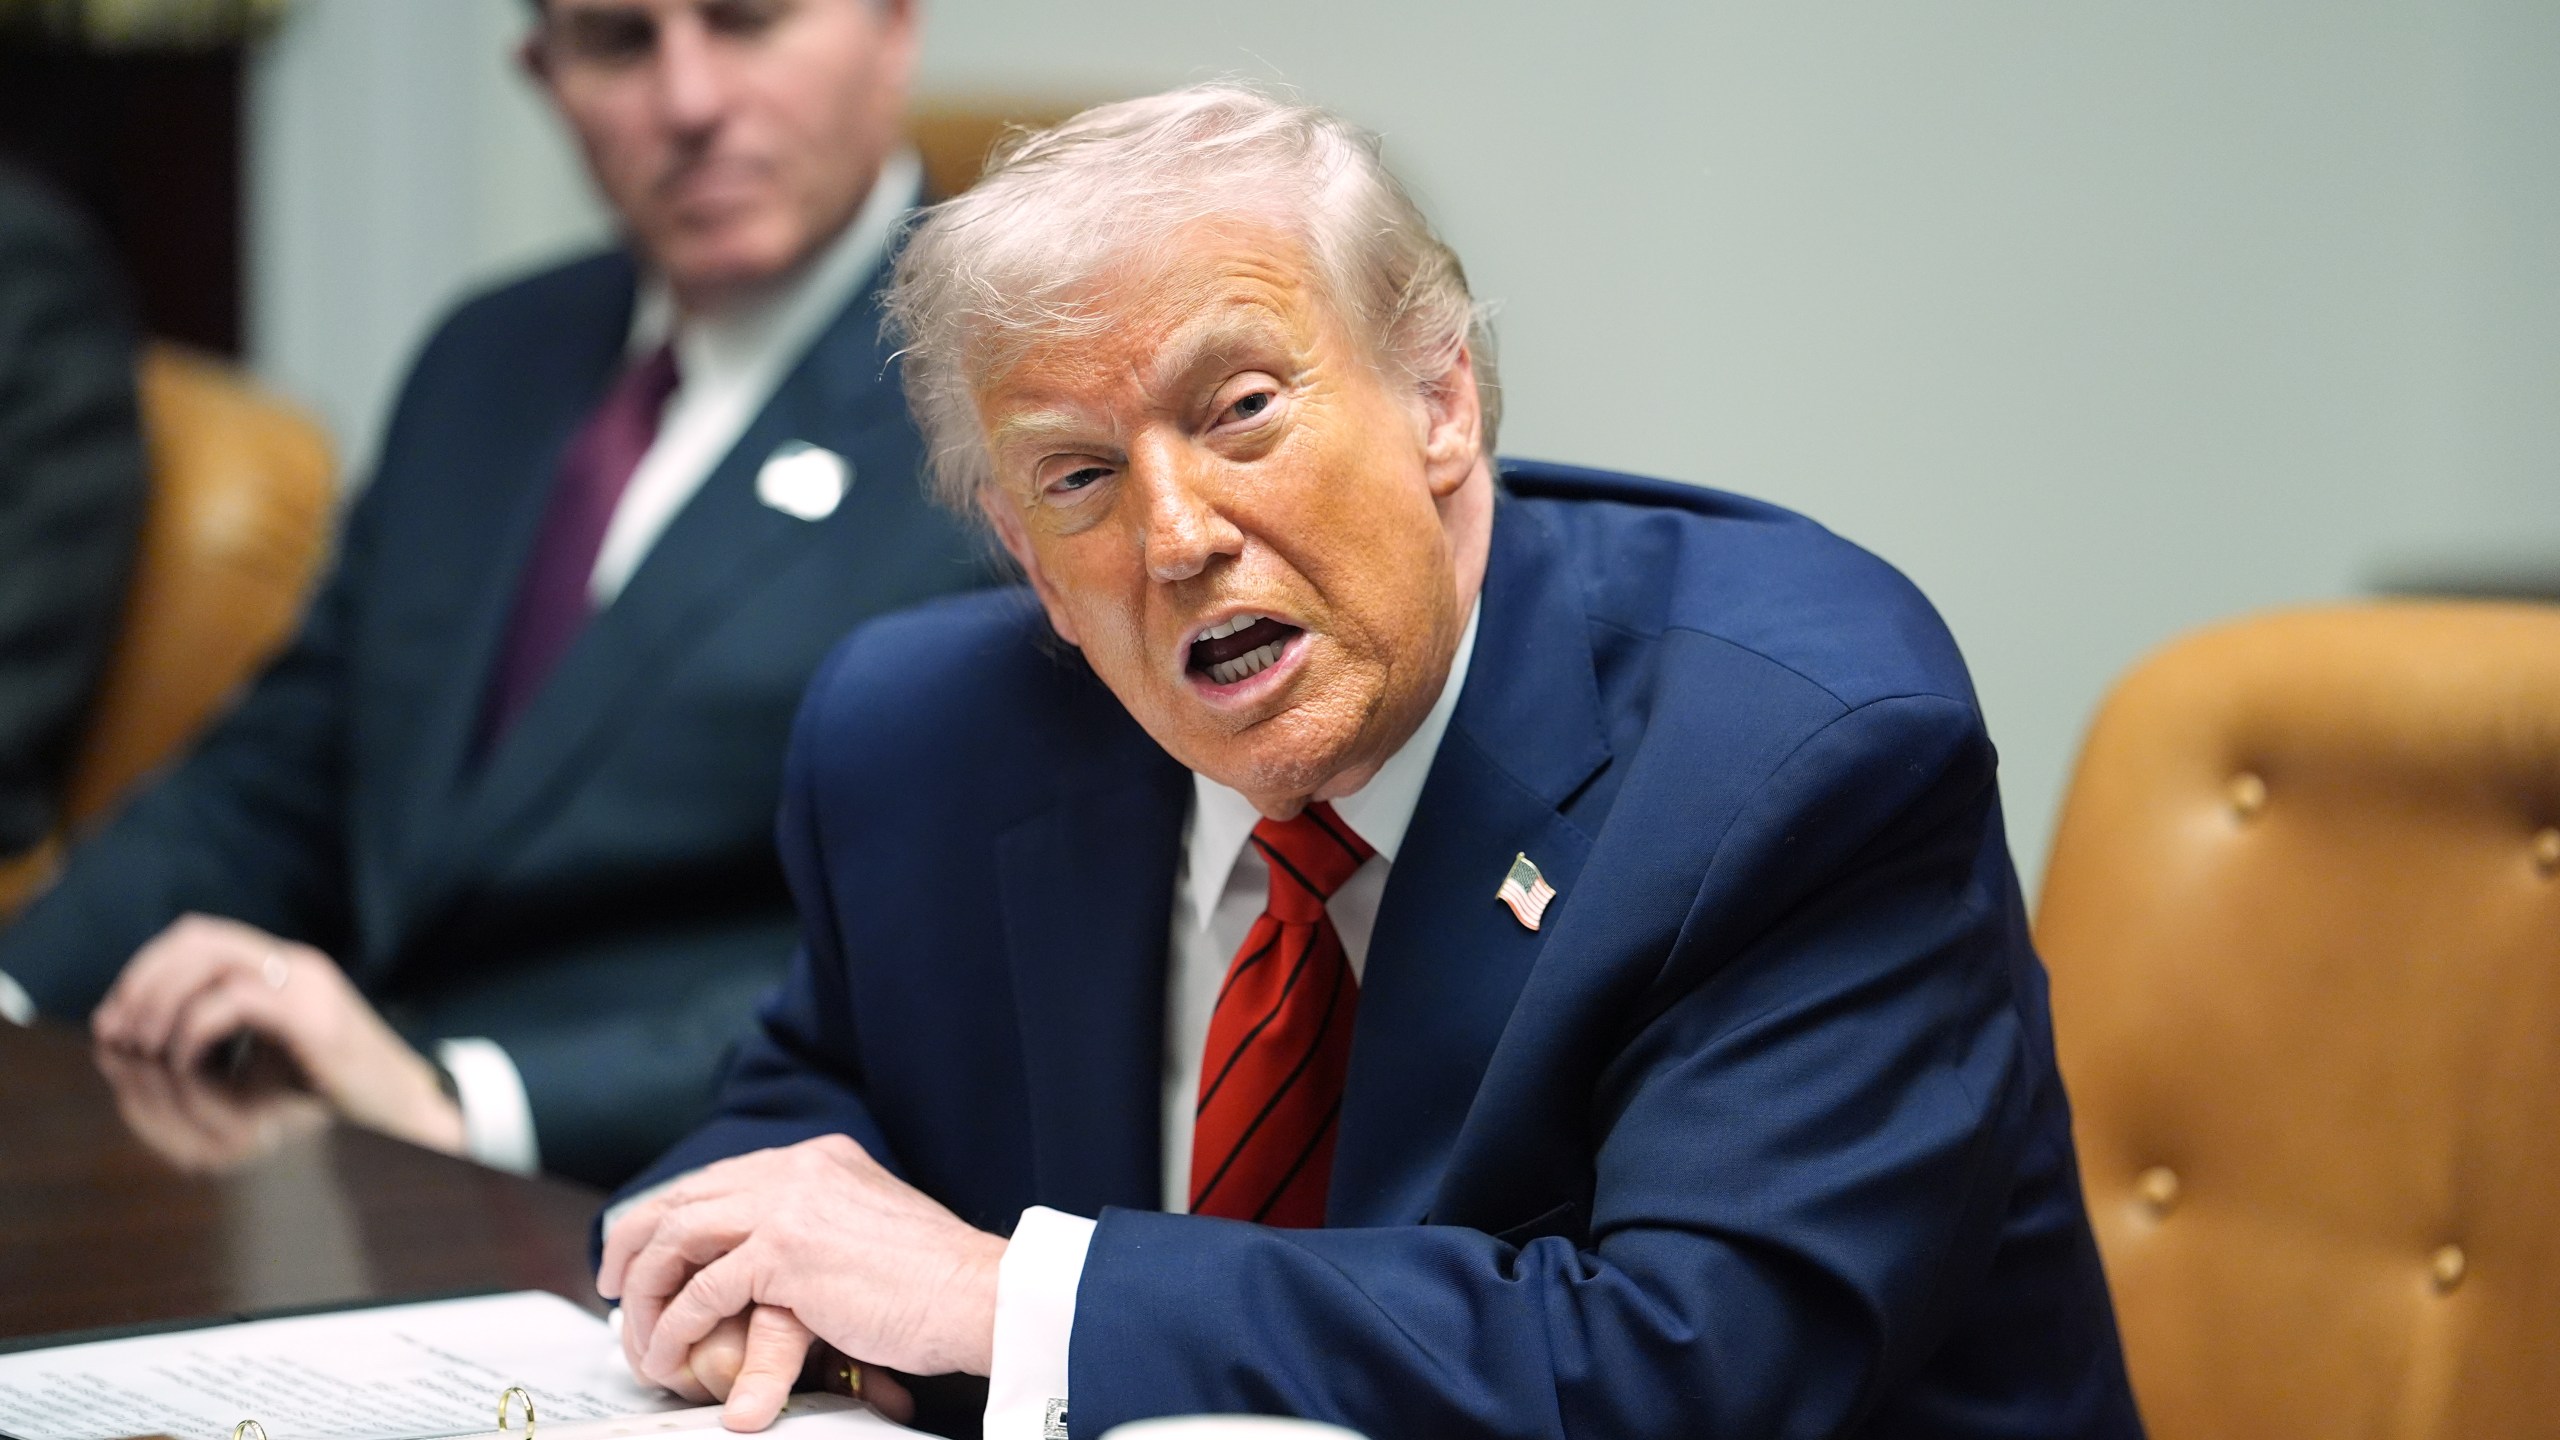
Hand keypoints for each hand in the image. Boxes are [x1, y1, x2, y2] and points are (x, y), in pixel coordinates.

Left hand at [91, 914, 464, 1153]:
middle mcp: (297, 963)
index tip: (114, 1019)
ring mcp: (309, 986)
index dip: (145, 968)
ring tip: (145, 1046)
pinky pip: (233, 1003)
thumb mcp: (259, 1062)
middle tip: (118, 1031)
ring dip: (161, 1002)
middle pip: (197, 936)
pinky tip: (184, 1061)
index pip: (199, 935)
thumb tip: (130, 1035)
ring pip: (210, 959)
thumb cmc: (331, 1098)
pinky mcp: (314, 1020)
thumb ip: (210, 1039)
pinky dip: (192, 1030)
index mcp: (284, 967)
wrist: (405, 1116)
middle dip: (143, 980)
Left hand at [597, 1135, 1003, 1430]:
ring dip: (646, 1293)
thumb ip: (820, 1230)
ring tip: (638, 1338)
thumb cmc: (938, 1283)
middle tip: (614, 1288)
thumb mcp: (870, 1230)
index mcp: (819, 1158)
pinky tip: (672, 1356)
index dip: (671, 1215)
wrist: (978, 1294)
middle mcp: (798, 1168)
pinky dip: (675, 1328)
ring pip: (678, 1238)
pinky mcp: (785, 1252)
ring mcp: (789, 1205)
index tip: (646, 1253)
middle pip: (684, 1196)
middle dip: (635, 1244)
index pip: (719, 1177)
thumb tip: (772, 1264)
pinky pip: (701, 1291)